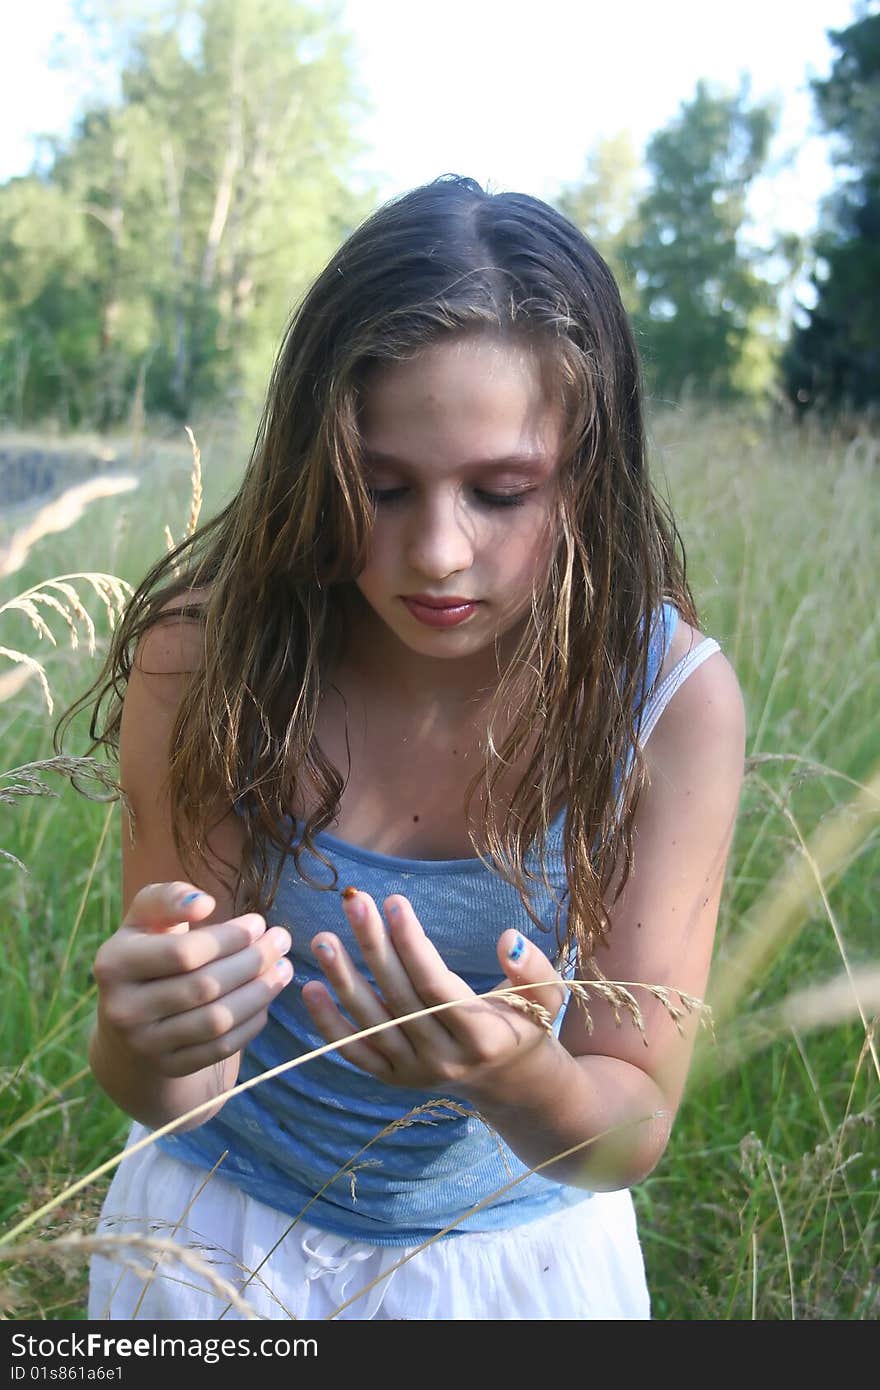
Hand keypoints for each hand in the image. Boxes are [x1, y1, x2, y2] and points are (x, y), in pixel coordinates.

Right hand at [92, 882, 292, 1077]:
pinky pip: (222, 1047)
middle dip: (253, 961)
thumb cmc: (149, 952)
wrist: (128, 1018)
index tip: (258, 922)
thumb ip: (169, 898)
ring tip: (284, 968)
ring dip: (260, 992)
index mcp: (113, 964)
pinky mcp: (169, 1067)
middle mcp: (123, 1009)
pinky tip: (266, 998)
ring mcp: (145, 1044)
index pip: (183, 952)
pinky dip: (252, 1022)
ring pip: (217, 1020)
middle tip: (280, 941)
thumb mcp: (146, 918)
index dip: (229, 938)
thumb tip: (202, 903)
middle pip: (205, 987)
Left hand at [301, 890, 565, 1099]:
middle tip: (354, 901)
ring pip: (371, 1024)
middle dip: (374, 946)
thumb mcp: (546, 997)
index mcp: (481, 1036)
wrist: (512, 1084)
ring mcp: (415, 1074)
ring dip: (343, 980)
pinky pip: (355, 1054)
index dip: (412, 944)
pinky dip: (329, 1025)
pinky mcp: (394, 1080)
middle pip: (399, 997)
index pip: (436, 986)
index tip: (394, 901)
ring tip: (323, 938)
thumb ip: (533, 968)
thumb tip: (508, 938)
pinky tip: (309, 988)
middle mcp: (444, 1060)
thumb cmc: (528, 1024)